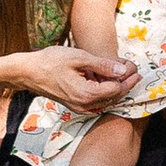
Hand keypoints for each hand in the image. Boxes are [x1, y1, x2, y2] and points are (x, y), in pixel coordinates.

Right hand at [17, 44, 136, 112]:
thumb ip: (102, 65)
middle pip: (113, 98)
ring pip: (105, 101)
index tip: (137, 71)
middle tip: (136, 74)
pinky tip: (108, 82)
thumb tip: (122, 69)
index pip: (116, 90)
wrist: (28, 73)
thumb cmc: (50, 61)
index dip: (128, 80)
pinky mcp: (75, 105)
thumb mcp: (78, 57)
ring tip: (126, 76)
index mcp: (86, 94)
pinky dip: (105, 92)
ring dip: (116, 90)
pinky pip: (96, 101)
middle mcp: (84, 105)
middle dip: (125, 86)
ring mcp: (79, 107)